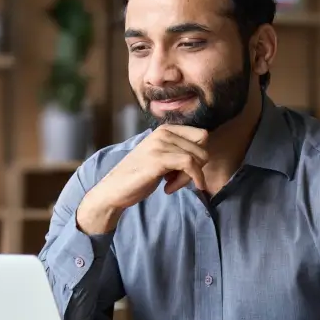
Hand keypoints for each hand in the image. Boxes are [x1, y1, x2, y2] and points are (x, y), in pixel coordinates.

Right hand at [76, 125, 208, 233]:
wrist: (114, 189)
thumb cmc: (139, 176)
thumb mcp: (161, 157)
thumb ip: (179, 151)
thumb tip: (204, 155)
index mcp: (165, 129)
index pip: (201, 135)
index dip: (199, 155)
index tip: (185, 170)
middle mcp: (163, 132)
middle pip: (202, 147)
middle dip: (196, 168)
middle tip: (177, 180)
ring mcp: (160, 144)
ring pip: (197, 158)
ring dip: (189, 177)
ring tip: (170, 185)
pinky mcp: (159, 159)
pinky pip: (190, 165)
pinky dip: (189, 180)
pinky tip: (170, 189)